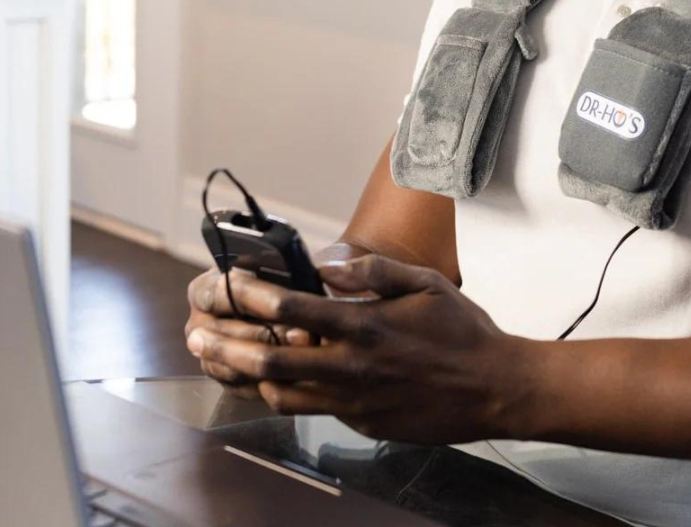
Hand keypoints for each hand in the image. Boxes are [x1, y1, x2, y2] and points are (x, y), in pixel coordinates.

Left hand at [185, 255, 534, 442]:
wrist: (494, 389)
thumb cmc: (462, 330)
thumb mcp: (425, 282)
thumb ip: (372, 273)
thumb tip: (328, 268)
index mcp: (366, 326)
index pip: (294, 309)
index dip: (254, 295)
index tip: (229, 283)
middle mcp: (352, 367)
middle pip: (272, 360)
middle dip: (226, 346)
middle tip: (196, 335)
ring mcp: (354, 401)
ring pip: (282, 393)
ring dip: (243, 376)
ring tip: (216, 360)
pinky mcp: (361, 423)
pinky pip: (310, 408)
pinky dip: (281, 392)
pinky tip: (266, 379)